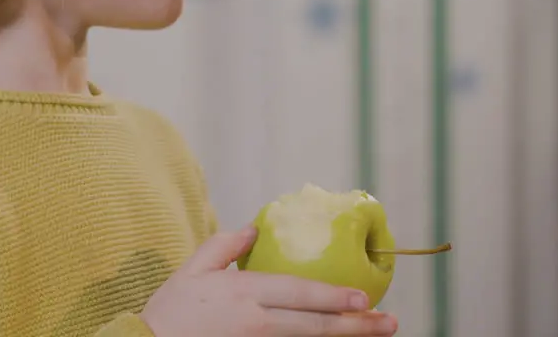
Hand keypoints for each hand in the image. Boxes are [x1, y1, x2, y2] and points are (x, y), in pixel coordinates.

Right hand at [140, 226, 398, 336]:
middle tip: (388, 322)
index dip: (334, 296)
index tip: (363, 298)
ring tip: (373, 334)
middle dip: (356, 325)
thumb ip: (224, 245)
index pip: (299, 294)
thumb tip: (255, 231)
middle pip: (314, 326)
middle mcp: (255, 323)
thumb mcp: (191, 269)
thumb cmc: (169, 312)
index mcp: (243, 293)